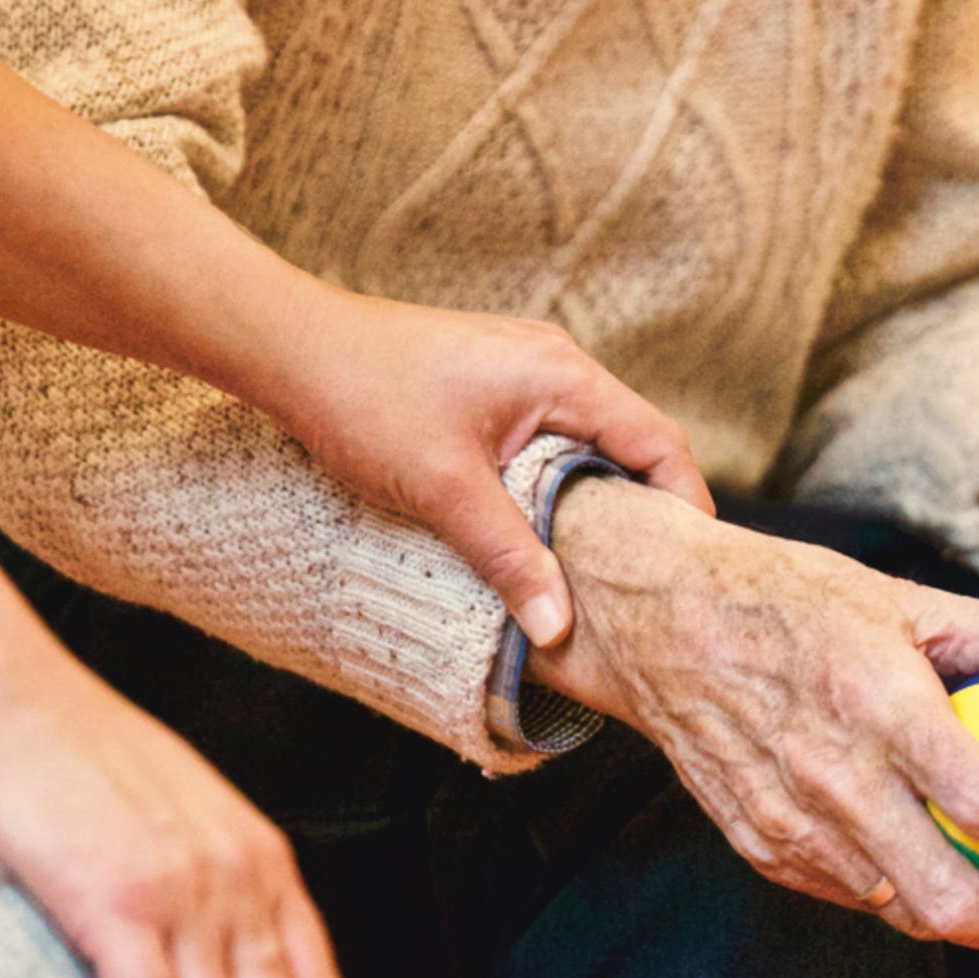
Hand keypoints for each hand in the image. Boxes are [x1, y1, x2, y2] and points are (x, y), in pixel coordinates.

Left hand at [253, 290, 713, 647]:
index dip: (685, 506)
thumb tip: (559, 629)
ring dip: (596, 501)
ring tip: (598, 570)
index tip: (689, 569)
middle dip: (645, 512)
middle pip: (632, 444)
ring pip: (588, 444)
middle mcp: (555, 364)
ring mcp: (522, 371)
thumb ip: (510, 558)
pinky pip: (550, 439)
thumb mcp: (445, 490)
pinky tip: (539, 531)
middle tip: (649, 583)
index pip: (659, 442)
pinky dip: (557, 485)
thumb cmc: (363, 399)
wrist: (289, 348)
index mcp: (563, 375)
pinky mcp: (491, 386)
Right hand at [529, 479, 978, 953]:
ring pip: (901, 912)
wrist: (658, 620)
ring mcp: (788, 824)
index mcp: (879, 706)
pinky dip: (905, 895)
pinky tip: (935, 867)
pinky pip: (852, 895)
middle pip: (949, 901)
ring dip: (972, 920)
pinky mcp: (759, 847)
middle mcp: (831, 778)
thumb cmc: (794, 598)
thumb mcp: (911, 599)